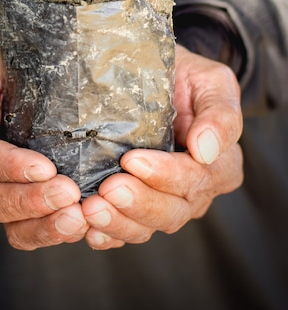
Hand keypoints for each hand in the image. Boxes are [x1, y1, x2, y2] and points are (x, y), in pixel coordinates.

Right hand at [0, 47, 87, 249]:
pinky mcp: (11, 210)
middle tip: (69, 192)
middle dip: (32, 198)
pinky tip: (77, 226)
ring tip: (76, 218)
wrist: (8, 86)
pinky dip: (49, 232)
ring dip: (43, 222)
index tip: (43, 167)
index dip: (9, 167)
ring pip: (7, 221)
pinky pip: (23, 232)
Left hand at [81, 44, 243, 249]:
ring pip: (147, 227)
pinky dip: (107, 234)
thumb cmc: (185, 77)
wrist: (152, 75)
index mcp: (220, 164)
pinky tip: (89, 229)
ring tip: (91, 209)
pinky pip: (124, 231)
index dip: (165, 175)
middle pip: (172, 211)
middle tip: (108, 188)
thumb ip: (220, 113)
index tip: (132, 160)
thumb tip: (205, 150)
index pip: (196, 179)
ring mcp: (165, 202)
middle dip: (139, 202)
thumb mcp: (212, 82)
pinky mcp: (136, 208)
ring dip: (118, 222)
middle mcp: (196, 190)